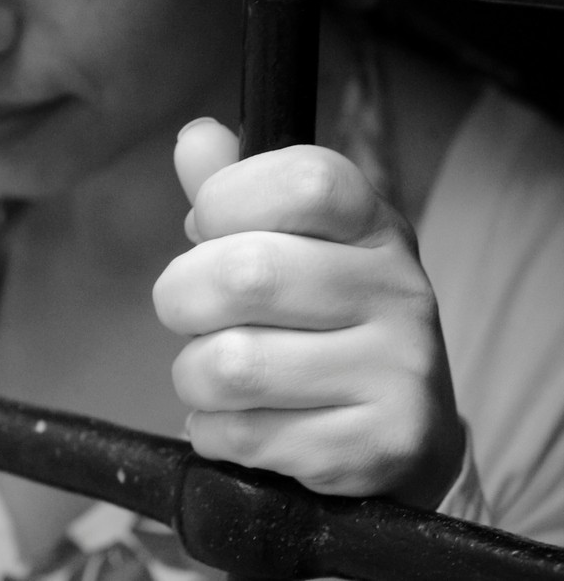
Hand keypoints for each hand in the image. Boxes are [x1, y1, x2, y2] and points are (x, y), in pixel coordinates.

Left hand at [153, 118, 463, 508]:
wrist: (401, 434)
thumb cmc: (322, 322)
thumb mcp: (291, 245)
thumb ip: (236, 192)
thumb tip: (194, 137)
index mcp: (374, 225)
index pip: (304, 181)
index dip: (227, 199)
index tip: (209, 227)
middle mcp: (399, 291)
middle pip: (245, 274)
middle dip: (181, 298)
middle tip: (191, 315)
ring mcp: (398, 371)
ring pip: (232, 365)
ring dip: (194, 375)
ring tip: (217, 376)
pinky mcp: (378, 446)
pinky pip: (243, 435)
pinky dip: (214, 432)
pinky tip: (243, 421)